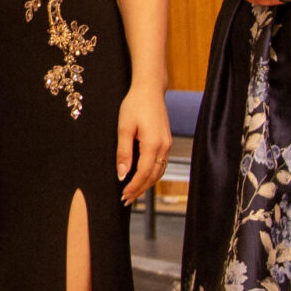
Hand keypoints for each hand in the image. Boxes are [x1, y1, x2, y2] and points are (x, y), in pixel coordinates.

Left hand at [114, 85, 172, 206]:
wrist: (150, 89)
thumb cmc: (135, 105)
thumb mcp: (124, 128)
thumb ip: (123, 153)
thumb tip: (122, 175)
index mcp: (153, 144)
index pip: (144, 173)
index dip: (134, 187)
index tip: (124, 196)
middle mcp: (164, 147)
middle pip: (153, 176)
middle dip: (140, 190)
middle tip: (126, 200)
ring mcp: (167, 144)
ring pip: (159, 171)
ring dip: (147, 184)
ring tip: (133, 192)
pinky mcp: (167, 141)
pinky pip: (161, 163)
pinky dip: (152, 174)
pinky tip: (143, 177)